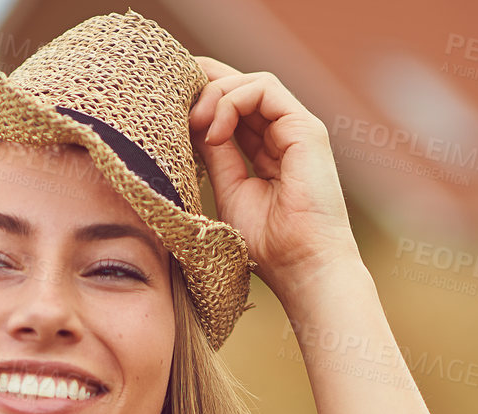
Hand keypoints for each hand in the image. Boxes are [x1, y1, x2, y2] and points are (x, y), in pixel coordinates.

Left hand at [188, 56, 361, 298]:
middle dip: (205, 85)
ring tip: (195, 122)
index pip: (235, 109)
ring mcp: (296, 129)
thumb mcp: (229, 191)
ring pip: (251, 84)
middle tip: (174, 100)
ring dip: (216, 95)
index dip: (204, 98)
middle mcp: (285, 135)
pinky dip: (233, 102)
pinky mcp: (305, 128)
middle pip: (242, 88)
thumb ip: (217, 155)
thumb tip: (194, 122)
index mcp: (268, 152)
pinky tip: (215, 131)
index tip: (171, 104)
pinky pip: (264, 90)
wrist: (301, 265)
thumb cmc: (268, 245)